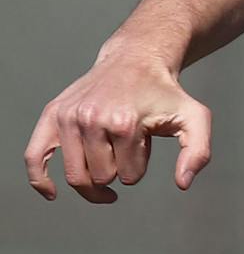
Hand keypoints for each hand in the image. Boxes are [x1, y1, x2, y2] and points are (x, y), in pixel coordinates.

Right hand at [24, 44, 213, 201]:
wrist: (137, 59)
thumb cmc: (165, 93)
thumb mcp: (194, 117)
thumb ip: (198, 152)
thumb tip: (182, 184)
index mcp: (124, 122)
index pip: (129, 176)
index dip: (140, 165)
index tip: (145, 143)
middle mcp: (91, 119)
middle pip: (100, 178)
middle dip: (118, 168)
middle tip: (127, 141)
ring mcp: (69, 117)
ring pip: (76, 175)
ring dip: (95, 170)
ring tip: (109, 148)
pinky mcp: (53, 115)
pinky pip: (34, 157)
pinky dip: (40, 179)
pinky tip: (52, 193)